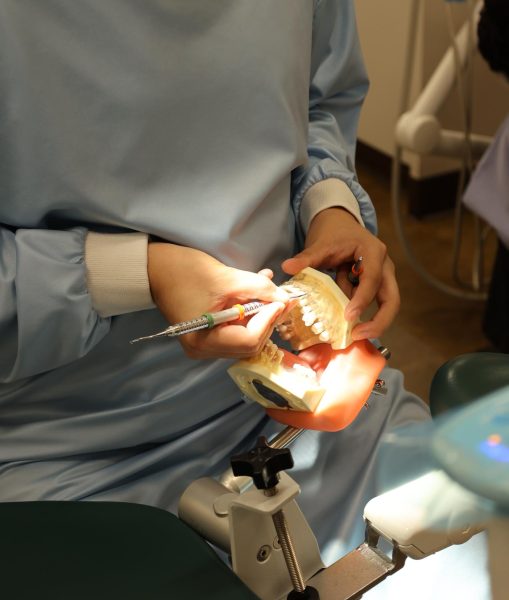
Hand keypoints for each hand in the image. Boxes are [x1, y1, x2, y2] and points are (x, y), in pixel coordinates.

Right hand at [148, 242, 288, 358]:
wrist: (156, 268)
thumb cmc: (184, 272)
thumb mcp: (227, 278)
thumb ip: (259, 289)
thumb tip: (286, 300)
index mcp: (204, 340)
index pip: (250, 340)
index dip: (269, 320)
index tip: (281, 300)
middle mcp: (204, 350)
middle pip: (250, 344)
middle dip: (268, 319)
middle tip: (280, 297)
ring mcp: (205, 345)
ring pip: (247, 338)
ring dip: (260, 315)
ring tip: (267, 291)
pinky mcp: (208, 335)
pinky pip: (237, 330)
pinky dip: (249, 314)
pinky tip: (254, 293)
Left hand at [281, 207, 399, 340]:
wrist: (339, 223)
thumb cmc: (333, 233)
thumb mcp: (320, 244)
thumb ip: (306, 258)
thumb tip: (286, 267)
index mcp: (373, 252)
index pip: (372, 279)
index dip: (362, 299)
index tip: (348, 316)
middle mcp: (384, 265)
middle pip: (392, 299)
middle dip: (379, 321)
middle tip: (357, 336)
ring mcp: (382, 276)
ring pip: (385, 304)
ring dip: (369, 319)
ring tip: (347, 333)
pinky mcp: (375, 285)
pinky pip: (371, 303)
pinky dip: (359, 312)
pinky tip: (342, 323)